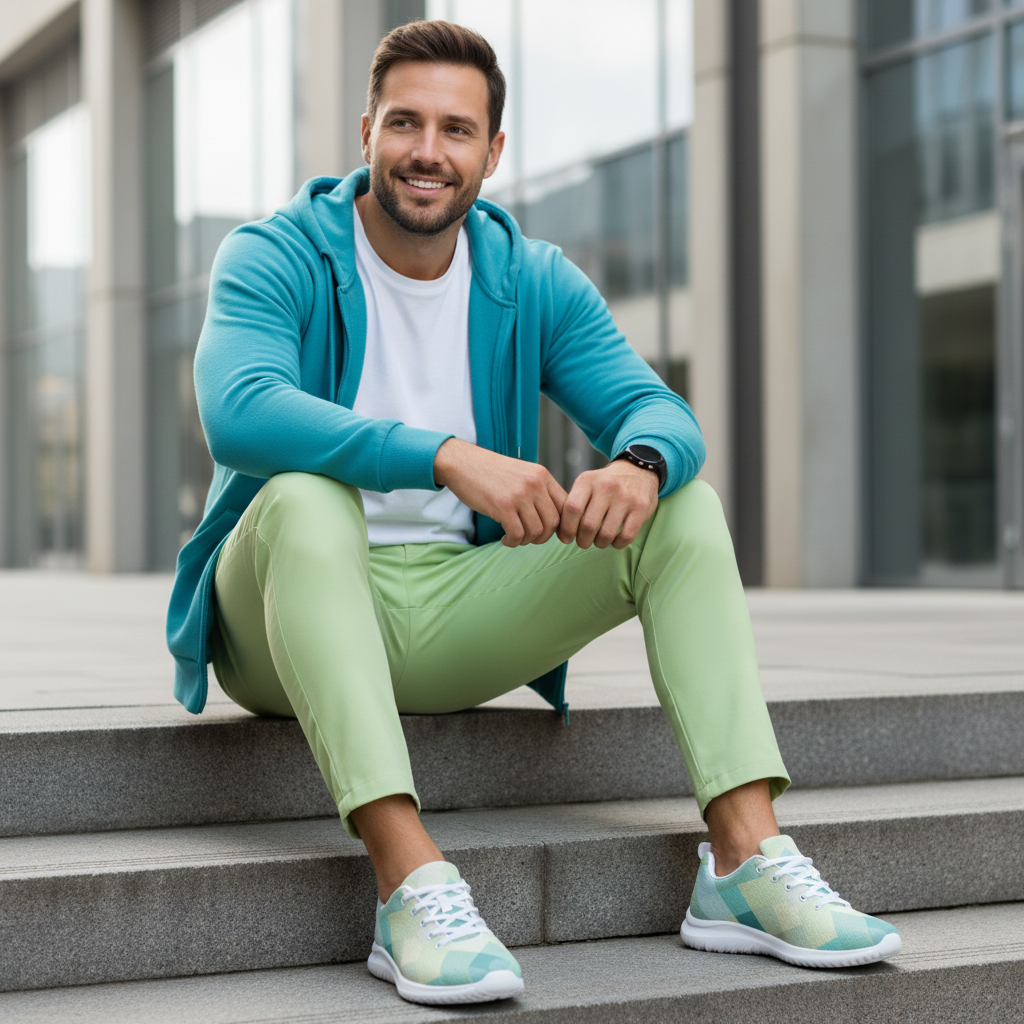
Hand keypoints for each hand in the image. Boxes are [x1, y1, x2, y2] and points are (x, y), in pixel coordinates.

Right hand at [434, 438, 567, 546]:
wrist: (463, 463)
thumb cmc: (492, 473)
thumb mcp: (523, 474)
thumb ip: (539, 491)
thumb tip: (555, 520)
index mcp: (542, 475)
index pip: (565, 506)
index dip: (562, 525)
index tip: (552, 534)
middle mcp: (535, 484)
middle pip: (553, 522)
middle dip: (544, 537)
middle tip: (530, 538)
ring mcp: (519, 495)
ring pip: (537, 531)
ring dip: (527, 541)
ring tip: (516, 538)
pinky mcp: (502, 506)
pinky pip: (518, 534)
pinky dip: (513, 542)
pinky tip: (506, 539)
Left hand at [557, 459, 658, 549]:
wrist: (638, 469)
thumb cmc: (605, 484)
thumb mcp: (587, 484)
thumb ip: (573, 505)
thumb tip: (563, 534)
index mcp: (587, 480)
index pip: (572, 509)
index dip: (566, 528)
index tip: (566, 538)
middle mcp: (606, 487)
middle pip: (588, 525)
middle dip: (582, 540)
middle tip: (583, 542)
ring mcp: (626, 497)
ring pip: (606, 533)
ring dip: (599, 543)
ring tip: (598, 541)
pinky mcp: (641, 508)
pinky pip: (626, 536)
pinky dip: (617, 544)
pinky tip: (615, 541)